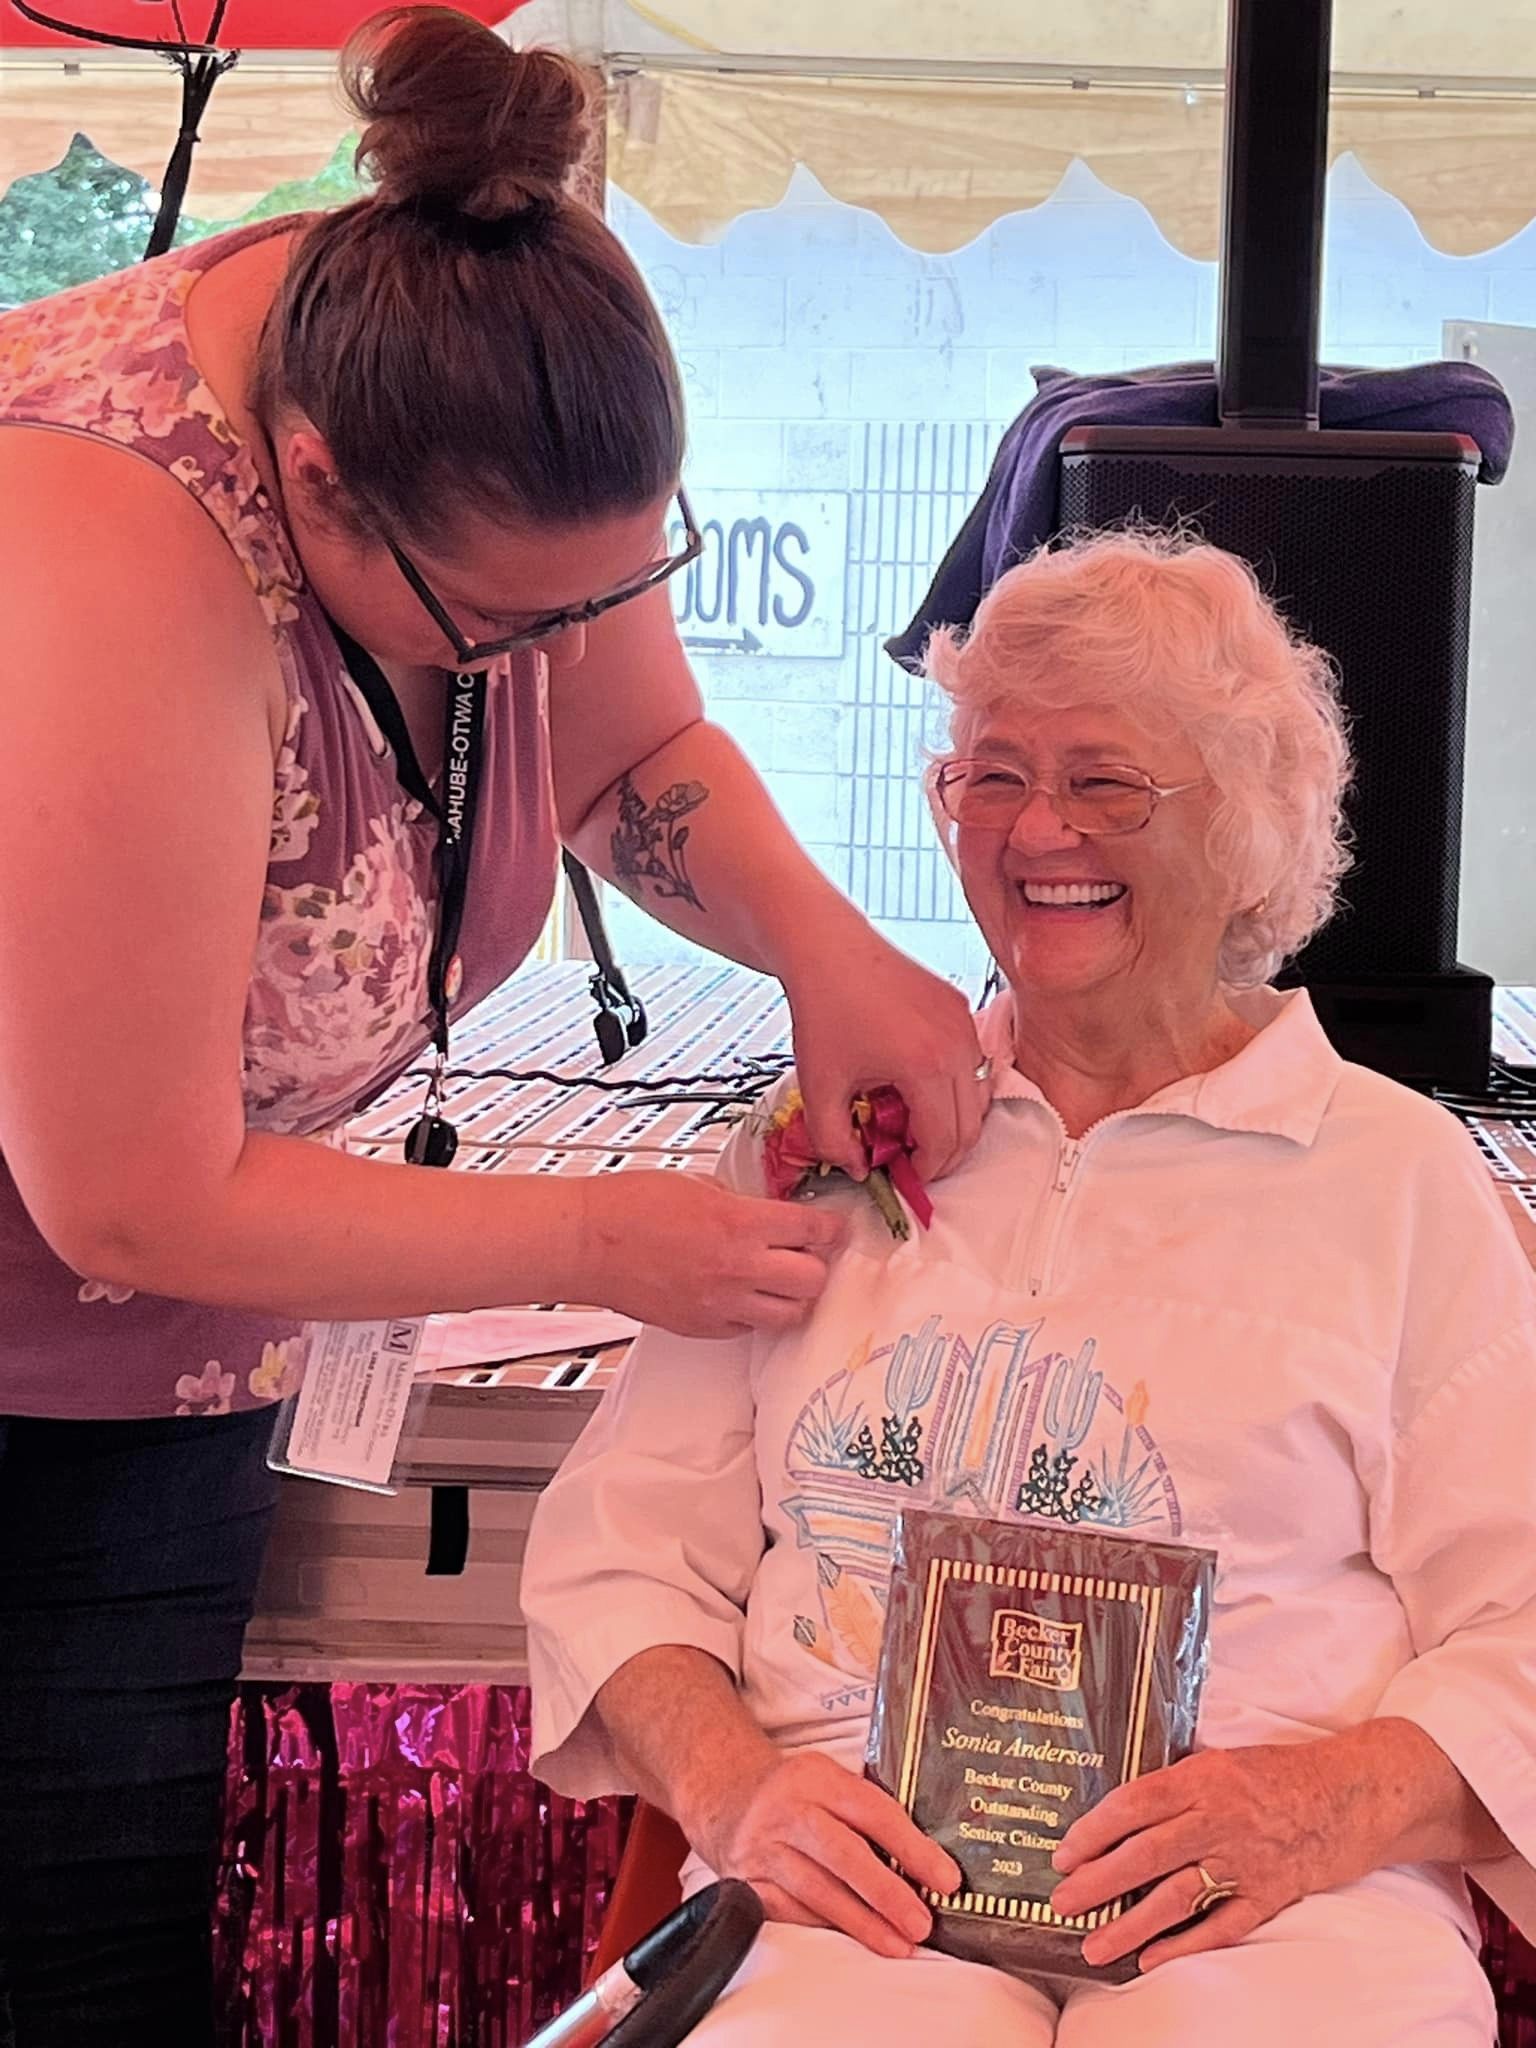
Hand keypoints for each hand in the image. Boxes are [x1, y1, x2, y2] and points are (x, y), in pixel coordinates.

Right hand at [576, 1172, 845, 1337]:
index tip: (835, 1228)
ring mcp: (722, 1304)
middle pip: (813, 1281)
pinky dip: (754, 1314)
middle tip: (806, 1254)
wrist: (587, 1243)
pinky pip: (748, 1328)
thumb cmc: (631, 1205)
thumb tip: (767, 1213)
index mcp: (740, 1223)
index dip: (832, 1228)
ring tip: (778, 1280)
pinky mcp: (703, 1327)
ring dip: (791, 1297)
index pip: (813, 1231)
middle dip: (816, 1266)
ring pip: (789, 1315)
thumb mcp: (699, 1183)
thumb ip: (741, 1203)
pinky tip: (740, 1294)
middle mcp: (739, 1269)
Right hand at [689, 1746, 962, 1959]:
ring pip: (815, 1891)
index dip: (912, 1847)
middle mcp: (786, 1809)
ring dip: (861, 1923)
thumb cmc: (794, 1794)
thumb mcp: (827, 1780)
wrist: (725, 1798)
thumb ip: (868, 1808)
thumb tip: (930, 1859)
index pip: (871, 1810)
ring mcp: (761, 1849)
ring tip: (898, 1945)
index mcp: (816, 1776)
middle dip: (886, 1892)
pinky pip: (789, 1912)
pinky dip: (824, 1930)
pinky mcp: (745, 1884)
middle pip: (841, 1853)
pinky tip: (851, 1944)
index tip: (946, 1879)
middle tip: (921, 1923)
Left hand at [784, 922, 990, 1184]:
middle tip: (913, 1160)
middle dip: (944, 1153)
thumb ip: (834, 1142)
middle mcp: (956, 1044)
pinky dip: (954, 1088)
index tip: (906, 1174)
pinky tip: (916, 1089)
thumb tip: (858, 1167)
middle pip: (971, 1125)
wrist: (827, 949)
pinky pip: (972, 1064)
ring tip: (913, 1124)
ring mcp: (963, 1024)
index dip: (926, 1169)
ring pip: (978, 1096)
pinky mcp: (960, 1008)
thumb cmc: (823, 1007)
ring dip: (953, 1121)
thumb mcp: (818, 1087)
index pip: (944, 1141)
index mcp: (925, 1067)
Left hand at [1049, 1736, 1403, 1971]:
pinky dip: (1186, 1945)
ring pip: (1177, 1895)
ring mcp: (1246, 1859)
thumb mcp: (1222, 1761)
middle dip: (1098, 1881)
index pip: (1134, 1804)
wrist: (1353, 1792)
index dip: (1094, 1830)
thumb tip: (1122, 1813)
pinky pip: (1222, 1925)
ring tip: (1096, 1946)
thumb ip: (1178, 1786)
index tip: (1064, 1853)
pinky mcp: (1271, 1893)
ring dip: (1131, 1924)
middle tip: (1062, 1902)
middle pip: (1147, 1852)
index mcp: (1202, 1777)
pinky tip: (1153, 1960)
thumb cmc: (1280, 1773)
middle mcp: (1220, 1817)